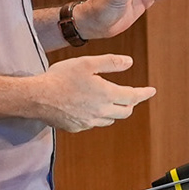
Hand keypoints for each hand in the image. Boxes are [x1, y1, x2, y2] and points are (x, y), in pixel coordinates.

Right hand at [31, 55, 155, 131]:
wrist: (37, 97)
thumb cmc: (61, 77)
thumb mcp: (87, 63)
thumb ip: (110, 63)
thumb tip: (129, 62)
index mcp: (107, 94)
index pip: (133, 96)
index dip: (144, 93)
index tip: (151, 91)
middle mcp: (101, 111)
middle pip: (125, 112)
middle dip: (130, 103)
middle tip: (130, 96)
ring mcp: (89, 122)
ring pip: (109, 119)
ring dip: (113, 111)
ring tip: (107, 101)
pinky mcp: (77, 127)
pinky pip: (92, 123)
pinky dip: (96, 116)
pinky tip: (86, 108)